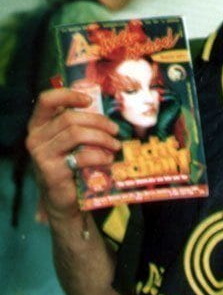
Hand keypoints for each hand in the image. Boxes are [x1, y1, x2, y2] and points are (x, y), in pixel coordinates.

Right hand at [26, 88, 120, 218]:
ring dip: (102, 139)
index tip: (89, 100)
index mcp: (38, 125)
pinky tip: (109, 160)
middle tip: (115, 130)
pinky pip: (82, 157)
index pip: (46, 101)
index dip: (68, 95)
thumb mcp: (70, 141)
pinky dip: (100, 156)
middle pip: (69, 118)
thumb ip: (78, 122)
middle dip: (98, 122)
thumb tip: (97, 99)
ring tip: (115, 146)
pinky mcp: (52, 172)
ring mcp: (42, 156)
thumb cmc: (69, 164)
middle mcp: (35, 138)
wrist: (62, 199)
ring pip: (76, 135)